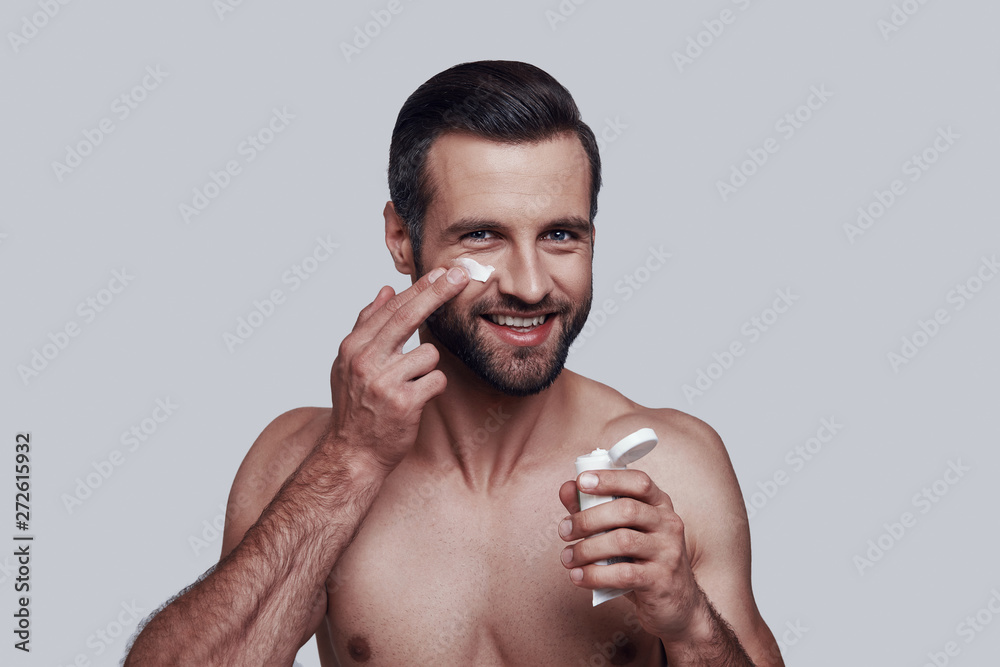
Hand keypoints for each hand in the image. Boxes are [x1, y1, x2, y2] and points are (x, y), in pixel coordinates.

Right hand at [323, 265, 469, 471]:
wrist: (352, 454)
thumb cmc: (355, 407)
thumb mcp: (349, 363)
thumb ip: (367, 324)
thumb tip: (386, 289)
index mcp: (353, 347)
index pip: (391, 308)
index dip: (420, 287)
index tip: (441, 271)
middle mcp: (365, 361)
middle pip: (408, 317)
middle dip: (437, 292)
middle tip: (462, 274)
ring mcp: (384, 381)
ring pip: (429, 354)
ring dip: (426, 369)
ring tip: (408, 387)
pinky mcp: (404, 402)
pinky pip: (436, 380)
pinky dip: (432, 388)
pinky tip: (415, 400)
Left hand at [557, 470, 710, 643]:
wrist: (676, 604)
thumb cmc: (642, 560)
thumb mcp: (622, 531)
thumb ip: (594, 508)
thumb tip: (567, 488)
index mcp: (660, 505)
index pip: (639, 481)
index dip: (609, 479)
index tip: (580, 481)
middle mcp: (668, 524)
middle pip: (626, 510)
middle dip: (588, 519)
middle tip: (564, 530)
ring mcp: (668, 552)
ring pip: (623, 541)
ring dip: (587, 549)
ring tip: (567, 557)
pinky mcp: (661, 581)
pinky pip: (623, 573)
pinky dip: (595, 574)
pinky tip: (578, 577)